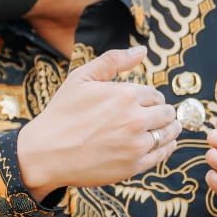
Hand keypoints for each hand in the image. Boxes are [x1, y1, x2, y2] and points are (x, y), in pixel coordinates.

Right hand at [17, 45, 180, 196]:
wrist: (46, 153)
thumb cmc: (61, 114)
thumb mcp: (81, 78)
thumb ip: (113, 60)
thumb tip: (142, 50)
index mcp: (125, 95)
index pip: (156, 94)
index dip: (152, 98)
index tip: (147, 102)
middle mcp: (135, 119)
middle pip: (166, 113)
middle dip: (164, 112)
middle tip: (159, 115)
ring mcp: (136, 145)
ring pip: (169, 134)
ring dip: (171, 128)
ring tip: (168, 127)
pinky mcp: (134, 166)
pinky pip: (162, 155)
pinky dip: (167, 147)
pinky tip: (164, 144)